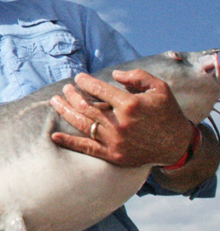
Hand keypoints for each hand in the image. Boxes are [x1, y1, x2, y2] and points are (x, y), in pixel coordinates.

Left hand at [49, 68, 194, 167]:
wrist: (177, 145)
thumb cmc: (167, 113)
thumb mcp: (159, 88)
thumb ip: (137, 76)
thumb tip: (114, 75)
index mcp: (130, 104)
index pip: (98, 89)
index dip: (85, 82)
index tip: (79, 78)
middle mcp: (119, 123)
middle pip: (85, 106)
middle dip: (72, 95)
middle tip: (65, 88)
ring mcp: (115, 141)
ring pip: (82, 124)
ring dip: (65, 111)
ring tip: (55, 101)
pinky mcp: (113, 155)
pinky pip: (86, 148)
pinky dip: (69, 142)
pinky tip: (54, 136)